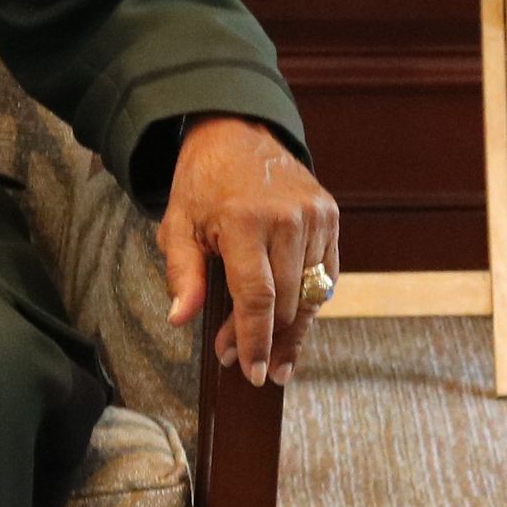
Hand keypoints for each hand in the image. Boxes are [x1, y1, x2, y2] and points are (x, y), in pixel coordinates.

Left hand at [157, 115, 339, 388]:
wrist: (237, 133)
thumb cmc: (202, 184)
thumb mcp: (177, 225)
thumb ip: (182, 274)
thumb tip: (179, 319)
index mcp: (244, 222)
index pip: (256, 298)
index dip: (254, 340)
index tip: (252, 372)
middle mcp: (286, 219)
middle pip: (285, 303)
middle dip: (265, 340)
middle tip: (241, 361)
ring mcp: (314, 216)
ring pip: (310, 294)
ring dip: (289, 328)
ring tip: (269, 352)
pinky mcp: (330, 215)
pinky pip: (326, 274)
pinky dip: (309, 301)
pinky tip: (291, 320)